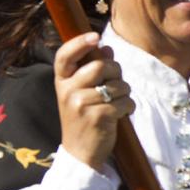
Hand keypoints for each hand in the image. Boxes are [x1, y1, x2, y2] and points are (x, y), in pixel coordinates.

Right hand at [54, 32, 133, 171]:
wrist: (79, 152)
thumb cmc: (82, 117)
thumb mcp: (80, 92)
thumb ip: (92, 69)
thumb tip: (107, 48)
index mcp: (61, 81)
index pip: (64, 55)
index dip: (79, 43)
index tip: (95, 37)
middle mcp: (67, 91)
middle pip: (101, 66)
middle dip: (117, 73)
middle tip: (116, 84)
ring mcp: (80, 104)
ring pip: (117, 85)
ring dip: (125, 92)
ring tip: (118, 103)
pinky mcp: (97, 117)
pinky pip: (124, 102)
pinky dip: (128, 107)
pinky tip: (121, 115)